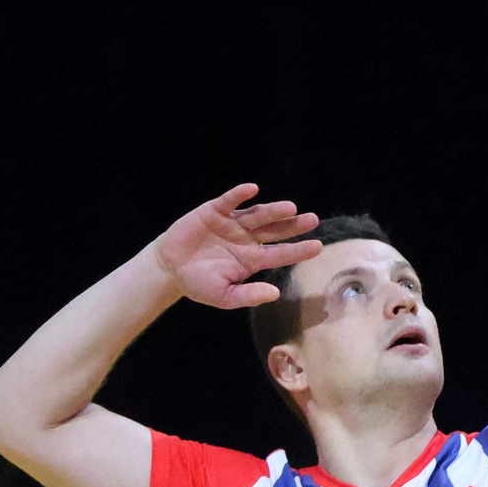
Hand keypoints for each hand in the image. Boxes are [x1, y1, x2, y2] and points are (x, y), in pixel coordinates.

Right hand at [149, 185, 322, 308]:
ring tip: (290, 208)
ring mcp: (232, 223)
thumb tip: (275, 293)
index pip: (280, 253)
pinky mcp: (214, 211)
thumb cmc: (199, 284)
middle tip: (312, 220)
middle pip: (274, 230)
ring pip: (256, 215)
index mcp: (252, 259)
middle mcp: (247, 239)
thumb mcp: (224, 296)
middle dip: (293, 225)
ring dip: (273, 210)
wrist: (169, 269)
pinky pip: (229, 201)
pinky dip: (239, 195)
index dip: (298, 250)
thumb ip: (248, 295)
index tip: (317, 246)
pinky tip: (252, 190)